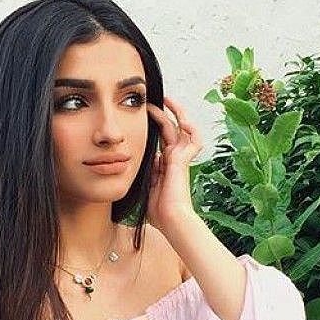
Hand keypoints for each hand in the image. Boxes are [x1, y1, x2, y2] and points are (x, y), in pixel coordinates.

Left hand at [144, 96, 203, 233]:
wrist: (171, 220)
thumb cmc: (158, 213)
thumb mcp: (141, 190)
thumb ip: (138, 177)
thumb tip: (125, 165)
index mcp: (164, 167)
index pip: (159, 141)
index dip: (152, 128)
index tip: (141, 117)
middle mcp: (173, 160)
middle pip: (170, 130)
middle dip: (162, 114)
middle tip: (150, 102)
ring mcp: (180, 159)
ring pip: (183, 129)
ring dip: (177, 112)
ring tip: (167, 99)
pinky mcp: (184, 160)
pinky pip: (194, 138)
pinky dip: (191, 127)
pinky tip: (181, 117)